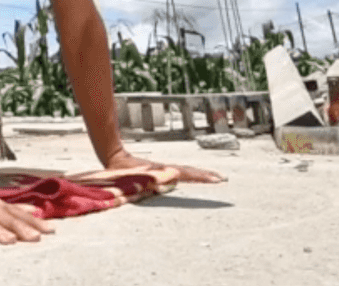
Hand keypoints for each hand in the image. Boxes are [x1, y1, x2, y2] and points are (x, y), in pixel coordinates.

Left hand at [104, 149, 225, 183]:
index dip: (200, 177)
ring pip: (186, 171)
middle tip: (222, 179)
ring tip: (216, 178)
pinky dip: (191, 174)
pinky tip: (197, 177)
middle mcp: (166, 169)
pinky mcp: (162, 170)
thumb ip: (145, 180)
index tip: (215, 179)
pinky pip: (180, 172)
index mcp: (162, 171)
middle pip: (189, 171)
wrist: (116, 157)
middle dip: (206, 175)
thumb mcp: (133, 176)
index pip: (185, 173)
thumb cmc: (122, 169)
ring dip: (201, 174)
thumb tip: (160, 181)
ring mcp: (165, 169)